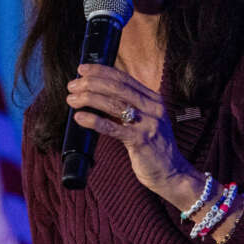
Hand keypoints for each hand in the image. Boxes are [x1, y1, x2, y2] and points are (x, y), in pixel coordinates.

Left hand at [65, 64, 197, 199]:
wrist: (172, 173)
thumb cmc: (152, 148)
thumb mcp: (145, 121)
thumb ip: (128, 107)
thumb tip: (97, 95)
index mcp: (153, 99)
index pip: (124, 78)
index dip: (100, 71)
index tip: (82, 69)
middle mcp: (153, 108)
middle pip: (117, 88)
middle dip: (91, 83)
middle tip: (72, 85)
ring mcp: (148, 123)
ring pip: (113, 104)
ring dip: (88, 99)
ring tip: (71, 99)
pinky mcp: (141, 141)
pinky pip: (112, 127)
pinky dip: (93, 121)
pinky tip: (80, 117)